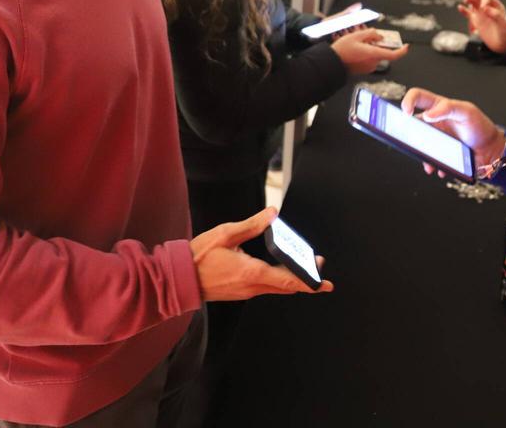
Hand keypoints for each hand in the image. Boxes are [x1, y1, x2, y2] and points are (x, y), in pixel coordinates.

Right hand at [191, 207, 333, 299]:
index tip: (325, 284)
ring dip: (291, 278)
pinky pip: (265, 287)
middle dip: (305, 277)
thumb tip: (273, 213)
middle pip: (287, 286)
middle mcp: (252, 286)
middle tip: (317, 265)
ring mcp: (246, 292)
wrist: (179, 279)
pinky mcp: (241, 292)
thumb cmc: (199, 256)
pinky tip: (279, 269)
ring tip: (302, 264)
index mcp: (252, 272)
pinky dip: (277, 280)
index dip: (309, 282)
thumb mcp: (226, 234)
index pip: (288, 280)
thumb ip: (253, 224)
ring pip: (277, 288)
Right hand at [331, 28, 409, 73]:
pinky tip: (357, 48)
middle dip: (377, 43)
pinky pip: (370, 58)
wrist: (331, 64)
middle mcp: (373, 62)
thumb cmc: (341, 51)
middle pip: (382, 51)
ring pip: (375, 54)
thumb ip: (371, 34)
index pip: (393, 55)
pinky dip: (367, 52)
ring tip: (358, 41)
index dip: (402, 51)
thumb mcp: (356, 36)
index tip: (406, 46)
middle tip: (367, 36)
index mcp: (373, 54)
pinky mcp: (364, 69)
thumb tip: (379, 36)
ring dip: (371, 47)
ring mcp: (368, 67)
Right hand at [401, 88, 505, 178]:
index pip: (417, 97)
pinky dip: (432, 165)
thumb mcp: (467, 111)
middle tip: (409, 138)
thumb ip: (448, 108)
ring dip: (419, 152)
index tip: (406, 112)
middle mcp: (433, 122)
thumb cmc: (480, 126)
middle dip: (406, 132)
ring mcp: (434, 139)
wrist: (490, 149)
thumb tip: (429, 114)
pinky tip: (440, 167)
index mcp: (438, 107)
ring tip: (429, 158)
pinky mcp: (438, 154)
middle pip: (411, 124)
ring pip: (417, 145)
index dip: (408, 101)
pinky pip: (428, 160)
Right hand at [457, 0, 505, 53]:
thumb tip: (486, 8)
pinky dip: (463, 10)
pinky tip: (460, 7)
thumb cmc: (505, 33)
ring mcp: (481, 13)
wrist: (502, 44)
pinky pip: (468, 13)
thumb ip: (496, 15)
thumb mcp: (503, 24)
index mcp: (496, 6)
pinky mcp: (475, 20)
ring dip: (469, 0)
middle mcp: (487, 8)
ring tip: (466, 0)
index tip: (482, 7)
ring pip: (473, 2)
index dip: (484, 0)